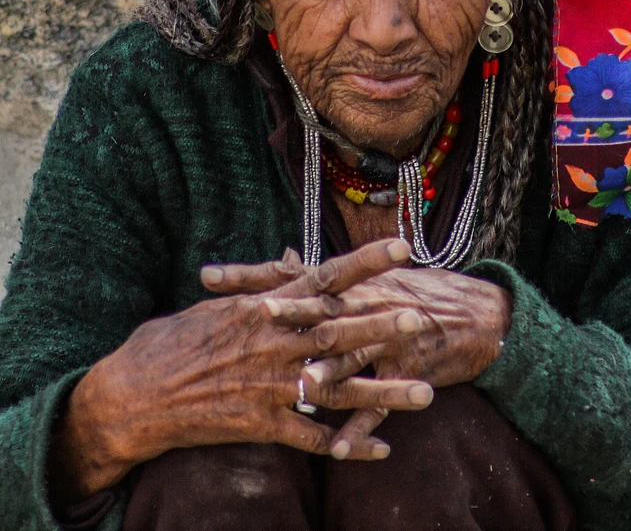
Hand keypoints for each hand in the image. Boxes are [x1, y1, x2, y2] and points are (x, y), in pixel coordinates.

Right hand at [49, 240, 431, 506]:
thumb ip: (263, 286)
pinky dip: (347, 445)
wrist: (136, 394)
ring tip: (426, 394)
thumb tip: (291, 262)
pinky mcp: (261, 423)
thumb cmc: (173, 341)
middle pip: (339, 332)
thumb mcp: (220, 303)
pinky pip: (313, 438)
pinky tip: (380, 450)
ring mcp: (269, 385)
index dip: (365, 263)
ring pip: (338, 388)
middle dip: (383, 326)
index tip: (402, 248)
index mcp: (265, 307)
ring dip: (383, 392)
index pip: (325, 277)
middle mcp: (274, 342)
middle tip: (423, 319)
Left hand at [265, 267, 511, 457]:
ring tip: (299, 383)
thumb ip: (321, 275)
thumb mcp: (373, 278)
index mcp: (352, 283)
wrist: (478, 314)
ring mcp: (389, 340)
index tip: (208, 275)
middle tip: (255, 316)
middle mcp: (367, 305)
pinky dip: (360, 427)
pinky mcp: (407, 372)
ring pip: (352, 356)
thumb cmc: (419, 293)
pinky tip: (339, 450)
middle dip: (286, 313)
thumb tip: (281, 260)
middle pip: (319, 309)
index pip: (292, 275)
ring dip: (326, 369)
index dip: (252, 275)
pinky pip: (380, 404)